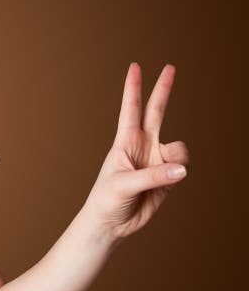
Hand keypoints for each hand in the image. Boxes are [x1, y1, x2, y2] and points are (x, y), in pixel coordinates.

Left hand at [82, 63, 189, 242]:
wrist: (112, 223)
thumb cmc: (107, 200)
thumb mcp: (123, 185)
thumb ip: (152, 176)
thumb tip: (181, 170)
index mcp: (125, 141)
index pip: (130, 109)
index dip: (133, 88)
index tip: (135, 66)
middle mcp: (143, 146)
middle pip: (157, 111)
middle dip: (163, 89)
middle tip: (170, 67)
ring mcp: (156, 159)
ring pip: (179, 146)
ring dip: (178, 156)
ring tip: (167, 173)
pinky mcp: (168, 176)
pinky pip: (184, 166)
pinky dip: (181, 171)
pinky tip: (173, 178)